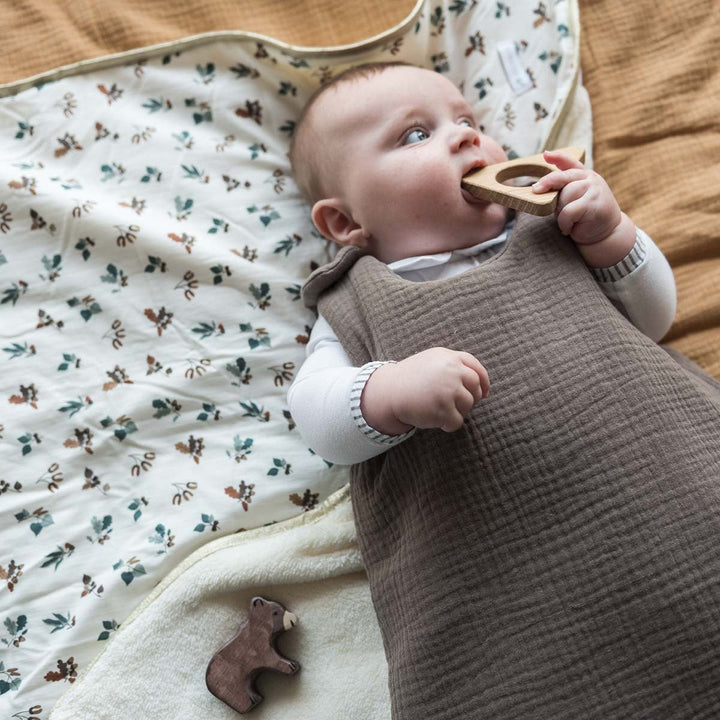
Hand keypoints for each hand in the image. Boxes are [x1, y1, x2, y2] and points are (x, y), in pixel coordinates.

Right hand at [360, 347, 489, 435]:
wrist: (389, 391)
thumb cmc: (411, 378)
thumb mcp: (433, 361)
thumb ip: (455, 366)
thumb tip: (481, 386)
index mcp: (450, 358)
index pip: (477, 370)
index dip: (483, 383)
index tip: (483, 393)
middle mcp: (452, 372)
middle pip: (475, 389)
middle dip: (470, 399)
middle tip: (453, 404)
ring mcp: (449, 390)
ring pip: (468, 406)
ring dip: (456, 411)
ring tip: (437, 408)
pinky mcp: (443, 409)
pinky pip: (457, 422)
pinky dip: (448, 424)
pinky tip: (434, 419)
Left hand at [532, 150, 635, 265]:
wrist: (605, 233)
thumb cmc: (584, 216)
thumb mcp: (573, 199)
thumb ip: (562, 189)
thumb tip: (538, 187)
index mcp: (583, 175)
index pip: (569, 163)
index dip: (557, 157)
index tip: (545, 154)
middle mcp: (590, 178)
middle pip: (560, 179)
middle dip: (546, 186)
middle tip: (537, 193)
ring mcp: (594, 189)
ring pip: (564, 196)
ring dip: (560, 212)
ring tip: (567, 221)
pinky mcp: (594, 203)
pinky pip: (568, 211)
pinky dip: (565, 223)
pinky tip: (570, 228)